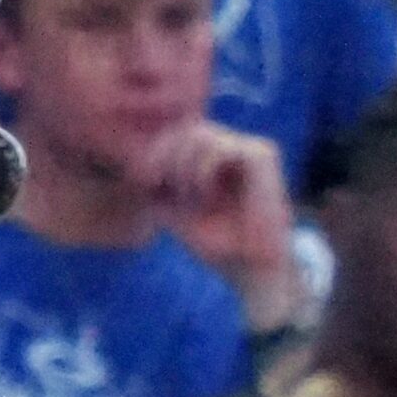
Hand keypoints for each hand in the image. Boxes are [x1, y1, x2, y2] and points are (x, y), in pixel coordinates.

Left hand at [131, 121, 301, 326]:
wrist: (253, 269)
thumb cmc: (219, 244)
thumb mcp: (176, 212)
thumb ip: (158, 188)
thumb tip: (133, 168)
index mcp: (217, 158)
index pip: (179, 135)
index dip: (155, 151)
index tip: (141, 179)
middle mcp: (235, 147)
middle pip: (186, 128)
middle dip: (163, 153)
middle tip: (154, 182)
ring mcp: (250, 148)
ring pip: (200, 132)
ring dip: (182, 164)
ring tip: (185, 194)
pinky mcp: (263, 155)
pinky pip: (221, 146)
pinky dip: (203, 168)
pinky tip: (203, 193)